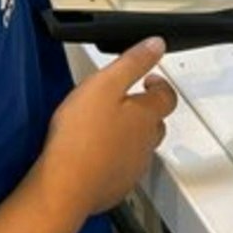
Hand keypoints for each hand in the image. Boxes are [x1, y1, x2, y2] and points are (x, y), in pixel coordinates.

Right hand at [35, 38, 176, 221]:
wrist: (65, 186)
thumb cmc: (81, 137)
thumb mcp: (104, 84)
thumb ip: (132, 62)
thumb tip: (155, 45)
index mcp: (146, 116)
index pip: (167, 96)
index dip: (160, 84)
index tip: (150, 78)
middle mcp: (145, 143)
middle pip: (155, 123)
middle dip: (145, 110)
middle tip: (129, 100)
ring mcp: (132, 168)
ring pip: (139, 147)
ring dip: (129, 135)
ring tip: (108, 126)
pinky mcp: (116, 186)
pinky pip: (121, 168)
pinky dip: (113, 159)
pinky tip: (94, 154)